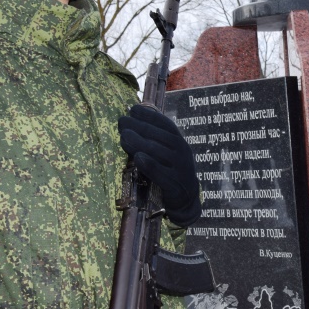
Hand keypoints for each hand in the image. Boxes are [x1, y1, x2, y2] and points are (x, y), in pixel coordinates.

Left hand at [118, 105, 199, 225]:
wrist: (187, 199)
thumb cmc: (171, 172)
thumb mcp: (167, 153)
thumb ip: (154, 140)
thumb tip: (130, 124)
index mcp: (179, 142)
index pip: (165, 125)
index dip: (149, 116)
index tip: (132, 109)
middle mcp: (182, 152)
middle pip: (160, 136)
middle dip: (139, 126)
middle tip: (121, 121)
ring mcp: (180, 169)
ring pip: (159, 152)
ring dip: (140, 142)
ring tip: (123, 136)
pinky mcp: (175, 185)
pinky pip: (161, 173)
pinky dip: (149, 165)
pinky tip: (138, 157)